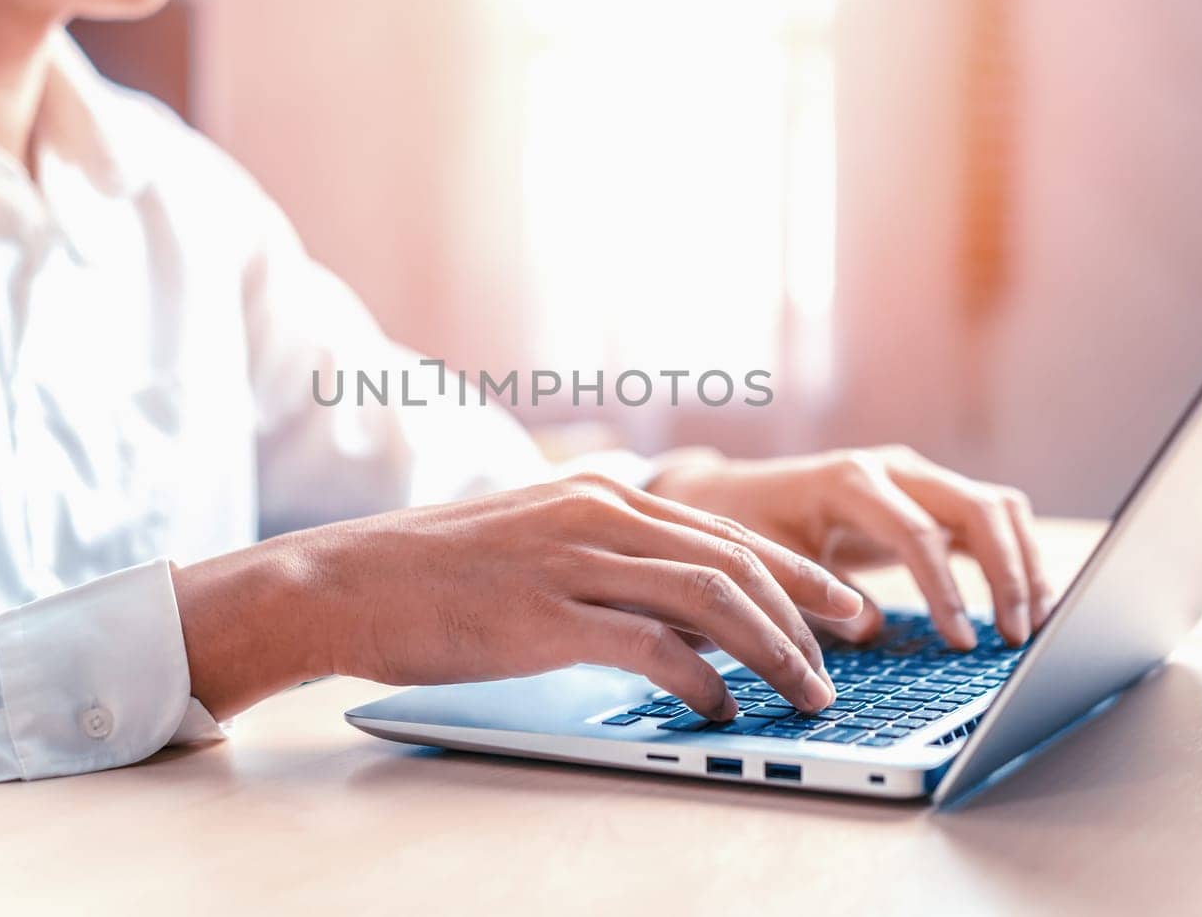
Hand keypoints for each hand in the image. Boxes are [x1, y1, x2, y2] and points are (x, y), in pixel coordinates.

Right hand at [172, 473, 864, 719]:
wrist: (348, 579)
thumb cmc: (435, 571)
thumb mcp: (534, 542)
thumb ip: (605, 562)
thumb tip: (674, 611)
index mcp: (600, 496)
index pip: (725, 529)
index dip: (795, 571)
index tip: (841, 607)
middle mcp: (599, 515)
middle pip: (736, 557)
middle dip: (807, 608)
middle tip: (853, 649)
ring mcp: (574, 561)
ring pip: (711, 594)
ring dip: (773, 647)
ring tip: (807, 690)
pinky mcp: (546, 614)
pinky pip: (652, 645)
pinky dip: (701, 677)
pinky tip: (721, 706)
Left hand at [647, 446, 1053, 649]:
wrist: (737, 494)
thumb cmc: (750, 528)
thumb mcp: (770, 564)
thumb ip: (817, 597)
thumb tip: (873, 629)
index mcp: (849, 481)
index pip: (917, 532)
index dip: (944, 590)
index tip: (961, 643)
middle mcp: (893, 469)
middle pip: (975, 508)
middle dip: (1006, 574)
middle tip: (1016, 639)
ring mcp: (918, 479)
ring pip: (996, 507)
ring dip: (1025, 564)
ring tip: (1034, 626)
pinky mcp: (932, 498)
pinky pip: (992, 518)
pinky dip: (1018, 558)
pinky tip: (1028, 605)